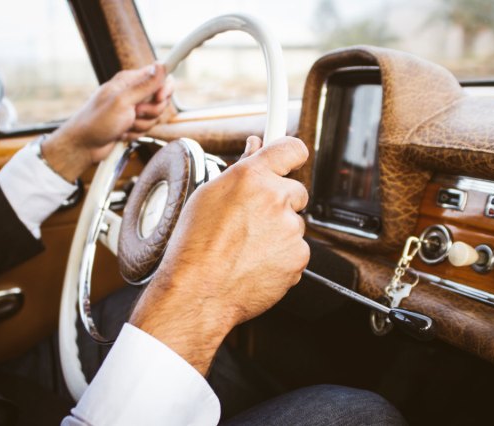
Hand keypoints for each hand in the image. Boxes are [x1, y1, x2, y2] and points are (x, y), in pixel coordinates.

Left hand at [41, 63, 172, 181]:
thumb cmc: (96, 121)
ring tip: (124, 125)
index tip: (160, 97)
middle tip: (135, 114)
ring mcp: (132, 109)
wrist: (84, 145)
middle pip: (160, 100)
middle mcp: (132, 93)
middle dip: (151, 112)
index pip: (159, 76)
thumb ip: (144, 85)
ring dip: (141, 125)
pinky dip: (136, 133)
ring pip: (154, 117)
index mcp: (129, 81)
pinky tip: (122, 133)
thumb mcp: (122, 101)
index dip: (164, 87)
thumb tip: (160, 66)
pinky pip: (146, 128)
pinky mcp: (132, 123)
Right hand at [129, 136, 309, 374]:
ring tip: (246, 247)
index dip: (291, 155)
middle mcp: (275, 197)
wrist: (199, 291)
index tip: (289, 160)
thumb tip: (255, 150)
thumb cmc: (195, 247)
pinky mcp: (298, 256)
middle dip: (280, 202)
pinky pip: (296, 251)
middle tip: (253, 220)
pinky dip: (282, 257)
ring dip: (279, 232)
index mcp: (251, 177)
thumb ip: (240, 170)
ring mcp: (290, 228)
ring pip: (294, 224)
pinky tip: (255, 262)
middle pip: (296, 191)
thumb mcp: (207, 196)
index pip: (292, 148)